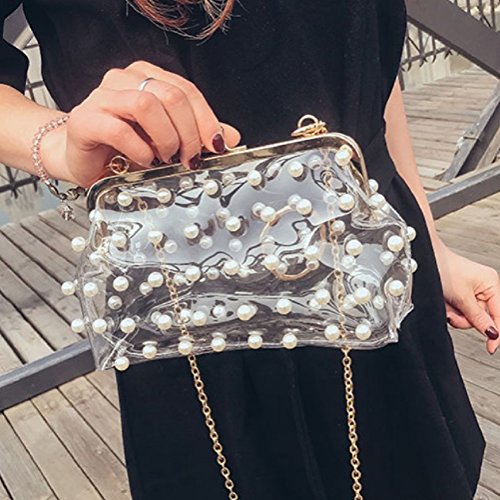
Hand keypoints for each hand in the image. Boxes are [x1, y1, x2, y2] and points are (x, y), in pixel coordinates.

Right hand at [42, 60, 240, 186]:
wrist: (85, 161)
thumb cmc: (126, 148)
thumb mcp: (169, 140)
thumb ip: (198, 134)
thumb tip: (231, 137)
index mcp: (147, 78)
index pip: (187, 90)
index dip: (207, 119)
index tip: (216, 146)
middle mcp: (124, 80)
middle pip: (171, 95)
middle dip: (189, 133)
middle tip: (189, 158)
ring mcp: (102, 97)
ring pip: (146, 104)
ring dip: (165, 138)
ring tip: (165, 157)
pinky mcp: (85, 119)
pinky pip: (120, 129)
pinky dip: (140, 149)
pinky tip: (144, 160)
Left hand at [433, 238, 499, 353]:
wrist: (425, 260)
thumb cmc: (444, 269)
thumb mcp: (462, 297)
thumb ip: (477, 317)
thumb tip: (492, 333)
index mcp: (491, 284)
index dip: (496, 333)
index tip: (491, 348)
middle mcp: (485, 288)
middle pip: (483, 318)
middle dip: (466, 318)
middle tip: (454, 312)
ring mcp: (473, 292)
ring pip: (469, 317)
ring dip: (456, 315)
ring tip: (448, 304)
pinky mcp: (462, 295)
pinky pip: (460, 312)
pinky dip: (451, 310)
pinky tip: (445, 302)